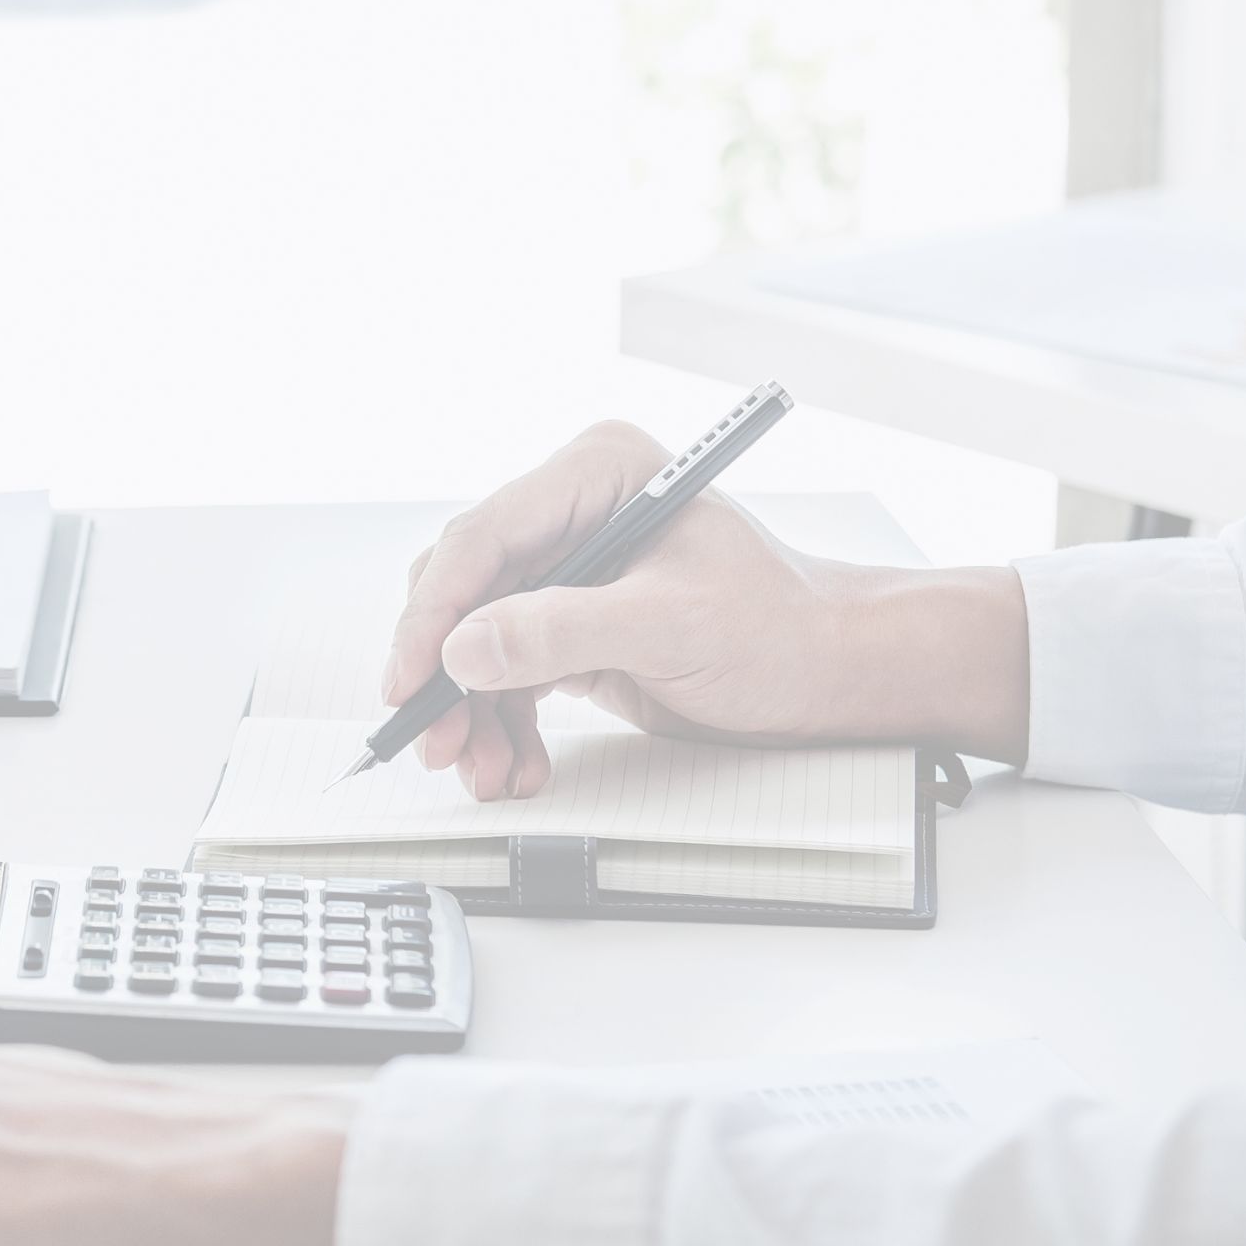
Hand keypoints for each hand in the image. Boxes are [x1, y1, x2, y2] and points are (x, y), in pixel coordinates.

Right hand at [380, 419, 1033, 799]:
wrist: (834, 673)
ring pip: (478, 641)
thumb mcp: (672, 627)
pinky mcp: (575, 624)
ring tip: (486, 772)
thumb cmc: (783, 630)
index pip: (483, 538)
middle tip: (438, 743)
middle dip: (449, 676)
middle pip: (466, 591)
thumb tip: (463, 647)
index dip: (434, 614)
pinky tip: (514, 764)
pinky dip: (504, 722)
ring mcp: (572, 569)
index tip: (411, 681)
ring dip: (474, 713)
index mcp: (600, 474)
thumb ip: (562, 632)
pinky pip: (510, 671)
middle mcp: (576, 510)